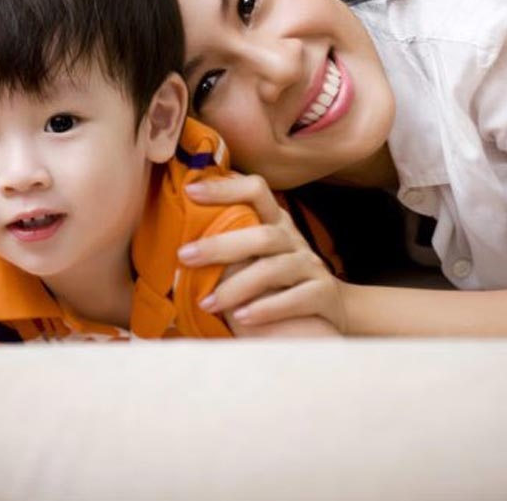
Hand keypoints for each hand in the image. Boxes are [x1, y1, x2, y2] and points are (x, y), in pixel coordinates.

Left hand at [179, 174, 347, 332]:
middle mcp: (293, 238)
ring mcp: (310, 265)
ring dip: (237, 286)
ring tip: (206, 303)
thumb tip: (176, 240)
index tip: (189, 191)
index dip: (224, 188)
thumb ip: (231, 241)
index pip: (256, 189)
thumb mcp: (258, 252)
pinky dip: (267, 308)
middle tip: (184, 256)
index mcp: (275, 220)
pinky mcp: (323, 294)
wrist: (331, 305)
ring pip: (274, 269)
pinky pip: (296, 299)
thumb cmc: (278, 278)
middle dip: (220, 245)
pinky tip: (242, 318)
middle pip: (260, 235)